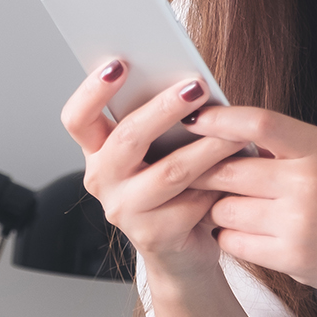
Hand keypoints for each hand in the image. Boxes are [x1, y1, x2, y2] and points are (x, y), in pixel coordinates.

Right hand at [60, 60, 248, 277]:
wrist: (181, 252)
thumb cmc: (175, 188)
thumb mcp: (160, 150)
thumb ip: (162, 121)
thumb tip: (190, 82)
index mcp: (97, 150)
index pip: (77, 118)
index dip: (92, 90)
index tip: (120, 63)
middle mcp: (102, 179)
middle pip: (126, 138)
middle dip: (164, 108)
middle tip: (196, 86)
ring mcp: (124, 210)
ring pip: (169, 171)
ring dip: (207, 147)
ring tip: (235, 131)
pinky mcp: (153, 235)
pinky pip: (191, 202)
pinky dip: (218, 184)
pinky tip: (239, 172)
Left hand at [185, 105, 316, 301]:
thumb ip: (295, 141)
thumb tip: (237, 131)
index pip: (260, 123)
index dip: (220, 119)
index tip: (195, 119)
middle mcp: (309, 184)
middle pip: (229, 170)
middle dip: (206, 170)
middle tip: (196, 171)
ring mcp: (300, 224)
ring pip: (225, 209)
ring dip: (219, 207)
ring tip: (229, 204)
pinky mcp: (292, 259)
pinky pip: (234, 242)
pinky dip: (229, 236)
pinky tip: (239, 230)